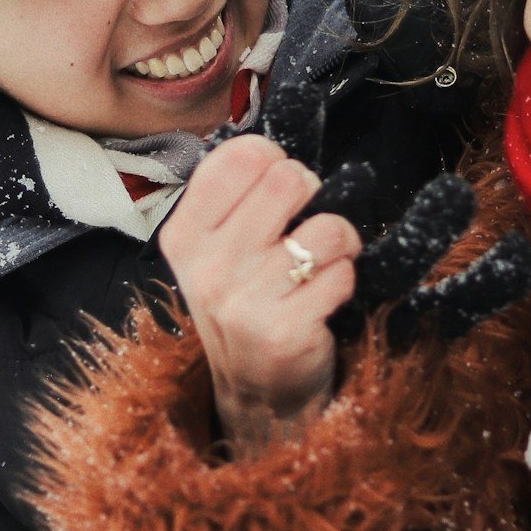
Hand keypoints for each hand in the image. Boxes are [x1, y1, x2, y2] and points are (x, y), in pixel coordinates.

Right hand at [159, 135, 359, 456]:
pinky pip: (342, 272)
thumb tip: (288, 135)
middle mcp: (206, 266)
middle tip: (302, 230)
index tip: (277, 193)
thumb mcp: (222, 249)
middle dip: (312, 198)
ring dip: (339, 244)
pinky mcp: (283, 331)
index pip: (241, 155)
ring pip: (328, 227)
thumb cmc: (250, 304)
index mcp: (184, 234)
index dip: (275, 163)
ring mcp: (242, 301)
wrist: (259, 395)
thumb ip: (243, 195)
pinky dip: (345, 282)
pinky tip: (321, 303)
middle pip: (290, 179)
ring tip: (318, 268)